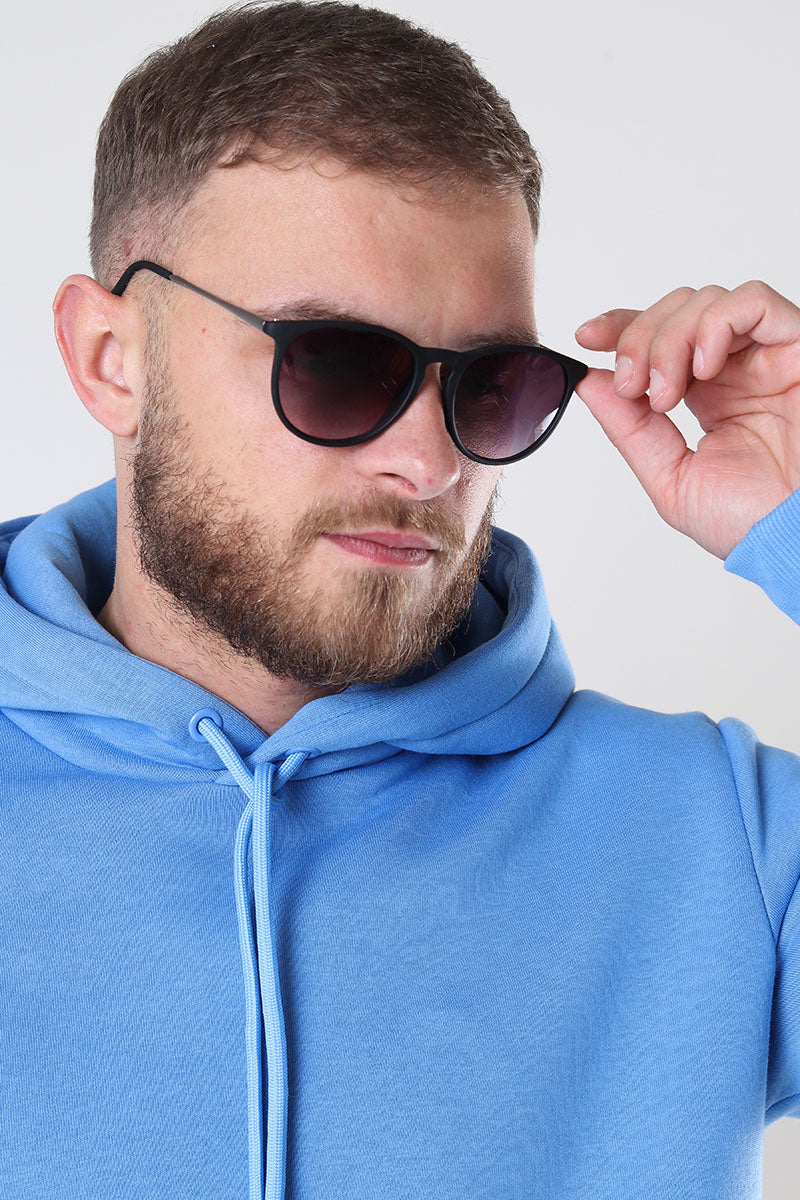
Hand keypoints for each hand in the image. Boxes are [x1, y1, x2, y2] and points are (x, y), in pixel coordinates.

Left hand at [573, 281, 799, 558]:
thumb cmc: (751, 521)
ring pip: (706, 301)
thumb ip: (630, 429)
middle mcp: (736, 368)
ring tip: (667, 393)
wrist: (793, 538)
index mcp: (707, 395)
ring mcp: (766, 355)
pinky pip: (754, 300)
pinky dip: (715, 323)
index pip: (659, 337)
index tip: (586, 338)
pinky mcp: (798, 346)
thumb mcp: (670, 477)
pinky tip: (704, 368)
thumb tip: (588, 382)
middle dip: (639, 338)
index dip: (621, 326)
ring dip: (670, 338)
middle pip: (675, 310)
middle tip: (633, 385)